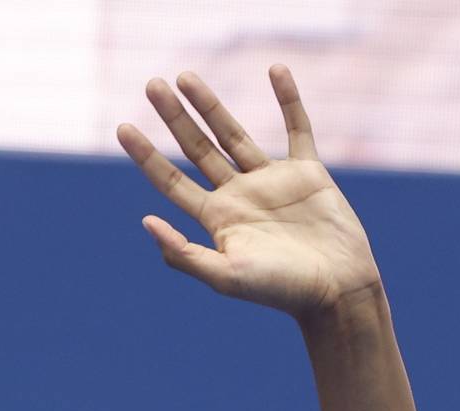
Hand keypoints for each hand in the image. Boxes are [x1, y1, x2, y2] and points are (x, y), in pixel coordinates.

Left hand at [116, 67, 380, 318]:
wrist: (337, 291)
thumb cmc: (280, 291)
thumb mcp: (225, 276)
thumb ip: (183, 253)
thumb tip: (145, 221)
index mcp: (215, 219)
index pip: (170, 180)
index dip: (146, 155)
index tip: (122, 127)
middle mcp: (237, 195)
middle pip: (196, 147)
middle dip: (174, 117)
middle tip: (151, 84)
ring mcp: (271, 182)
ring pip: (234, 134)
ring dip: (211, 104)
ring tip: (186, 76)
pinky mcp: (308, 173)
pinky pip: (297, 129)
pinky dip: (288, 99)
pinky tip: (276, 70)